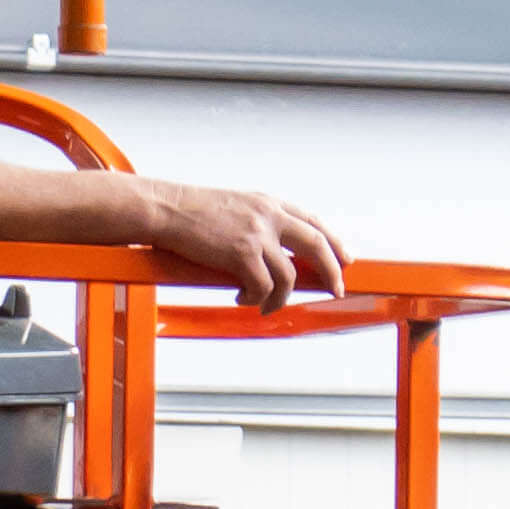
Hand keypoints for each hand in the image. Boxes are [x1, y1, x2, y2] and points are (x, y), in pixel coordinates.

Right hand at [148, 181, 352, 305]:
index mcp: (268, 203)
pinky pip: (263, 287)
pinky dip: (256, 299)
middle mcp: (269, 216)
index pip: (313, 221)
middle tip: (336, 288)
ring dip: (280, 298)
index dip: (332, 242)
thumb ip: (257, 222)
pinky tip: (243, 298)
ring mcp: (258, 235)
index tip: (343, 257)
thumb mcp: (234, 206)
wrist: (167, 209)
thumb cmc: (190, 210)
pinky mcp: (242, 255)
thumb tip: (270, 250)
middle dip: (331, 271)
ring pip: (289, 276)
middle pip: (316, 245)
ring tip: (266, 305)